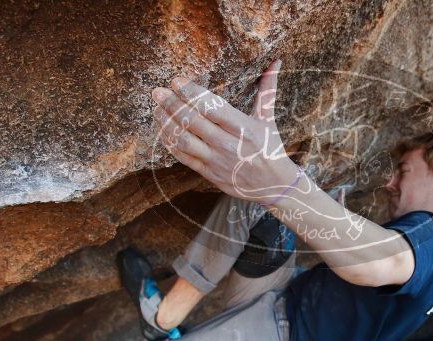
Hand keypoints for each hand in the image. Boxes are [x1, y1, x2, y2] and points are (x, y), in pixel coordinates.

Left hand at [151, 60, 300, 202]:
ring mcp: (217, 161)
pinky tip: (163, 129)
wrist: (274, 186)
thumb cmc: (270, 148)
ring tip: (156, 109)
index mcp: (243, 128)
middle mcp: (228, 144)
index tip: (176, 80)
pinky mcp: (209, 174)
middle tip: (157, 92)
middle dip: (172, 105)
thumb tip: (276, 61)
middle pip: (194, 122)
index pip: (212, 107)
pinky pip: (184, 157)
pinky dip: (171, 143)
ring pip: (185, 140)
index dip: (191, 93)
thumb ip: (268, 89)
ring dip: (167, 124)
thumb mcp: (269, 119)